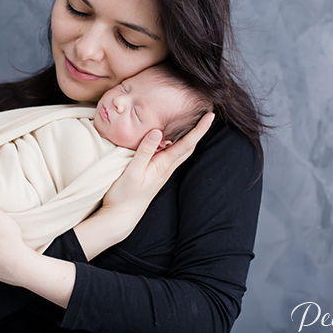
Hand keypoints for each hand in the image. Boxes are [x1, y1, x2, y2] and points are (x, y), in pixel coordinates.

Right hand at [74, 112, 214, 258]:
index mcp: (163, 165)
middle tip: (207, 116)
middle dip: (199, 131)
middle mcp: (166, 169)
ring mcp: (162, 173)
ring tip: (194, 124)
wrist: (121, 217)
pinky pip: (172, 156)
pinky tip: (172, 141)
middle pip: (189, 147)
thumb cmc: (124, 195)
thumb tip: (157, 131)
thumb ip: (144, 151)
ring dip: (190, 138)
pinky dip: (178, 145)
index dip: (199, 129)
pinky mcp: (155, 175)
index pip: (186, 144)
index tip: (210, 116)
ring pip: (181, 152)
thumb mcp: (132, 171)